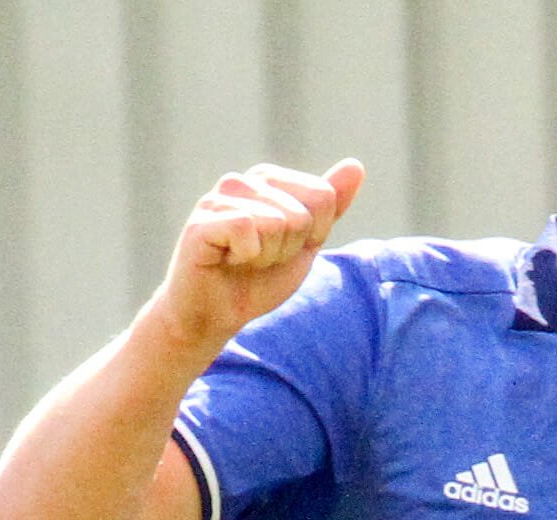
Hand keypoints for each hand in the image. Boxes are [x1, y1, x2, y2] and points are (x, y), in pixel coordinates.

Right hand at [148, 160, 362, 356]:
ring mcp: (218, 199)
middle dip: (288, 249)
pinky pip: (247, 229)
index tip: (281, 249)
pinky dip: (246, 256)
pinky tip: (226, 261)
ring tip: (241, 262)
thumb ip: (329, 206)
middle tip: (258, 261)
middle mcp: (241, 181)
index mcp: (267, 179)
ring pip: (278, 222)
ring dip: (267, 256)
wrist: (213, 316)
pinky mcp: (201, 222)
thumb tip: (356, 165)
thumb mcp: (305, 242)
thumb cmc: (256, 280)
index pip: (323, 197)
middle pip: (302, 214)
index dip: (311, 236)